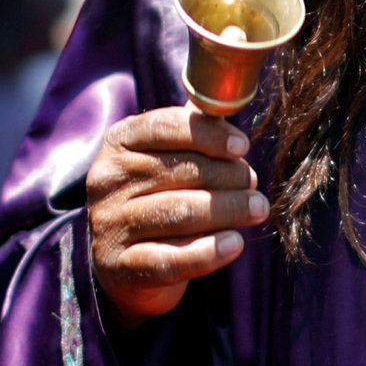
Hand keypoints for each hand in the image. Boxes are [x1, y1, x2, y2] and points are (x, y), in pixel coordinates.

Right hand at [85, 107, 267, 329]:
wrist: (124, 264)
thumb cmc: (157, 198)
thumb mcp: (166, 158)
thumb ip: (194, 129)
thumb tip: (231, 98)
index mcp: (119, 143)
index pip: (165, 127)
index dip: (210, 135)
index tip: (242, 147)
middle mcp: (108, 180)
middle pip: (181, 171)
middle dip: (229, 177)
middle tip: (254, 186)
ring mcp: (110, 224)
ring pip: (180, 212)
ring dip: (229, 209)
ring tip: (257, 209)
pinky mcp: (120, 266)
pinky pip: (171, 259)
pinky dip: (208, 252)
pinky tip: (234, 244)